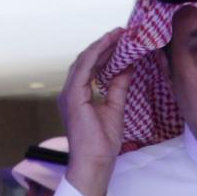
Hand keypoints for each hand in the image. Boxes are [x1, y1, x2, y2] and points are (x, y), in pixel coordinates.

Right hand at [57, 28, 129, 195]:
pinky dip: (96, 54)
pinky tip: (109, 44)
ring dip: (101, 46)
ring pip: (84, 60)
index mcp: (78, 95)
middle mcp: (70, 92)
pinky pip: (84, 68)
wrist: (95, 162)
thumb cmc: (103, 143)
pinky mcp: (72, 97)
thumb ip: (119, 87)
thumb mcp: (116, 108)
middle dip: (103, 45)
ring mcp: (69, 94)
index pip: (91, 67)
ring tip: (118, 34)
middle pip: (86, 60)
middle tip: (122, 33)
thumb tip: (127, 67)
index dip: (105, 52)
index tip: (121, 40)